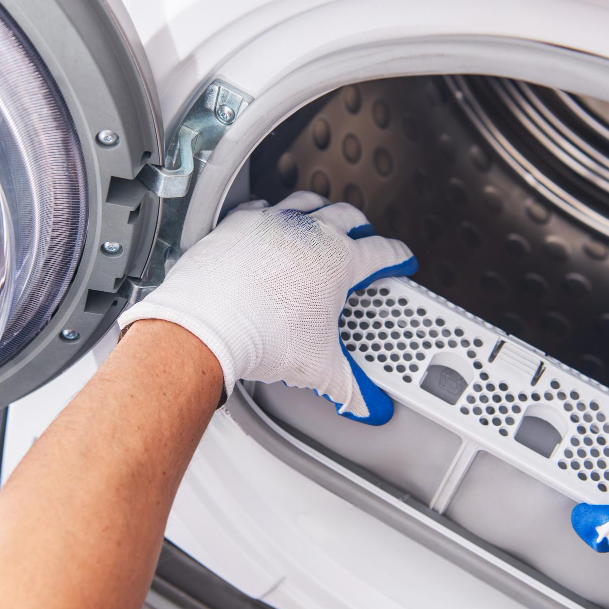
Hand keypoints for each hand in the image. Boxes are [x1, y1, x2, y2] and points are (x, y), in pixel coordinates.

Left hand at [118, 191, 416, 423]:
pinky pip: (260, 207)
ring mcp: (271, 224)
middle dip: (361, 226)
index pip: (382, 252)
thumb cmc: (263, 336)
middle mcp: (308, 233)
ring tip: (322, 218)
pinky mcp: (237, 224)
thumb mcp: (318, 367)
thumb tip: (367, 405)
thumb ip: (349, 386)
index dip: (397, 257)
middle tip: (364, 237)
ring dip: (319, 209)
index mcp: (338, 260)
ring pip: (305, 202)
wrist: (208, 323)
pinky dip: (269, 212)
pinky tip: (267, 219)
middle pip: (347, 216)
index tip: (400, 259)